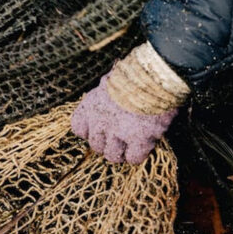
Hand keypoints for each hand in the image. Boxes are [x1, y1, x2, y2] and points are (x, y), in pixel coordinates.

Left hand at [70, 42, 188, 163]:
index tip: (102, 131)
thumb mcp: (111, 83)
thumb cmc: (135, 76)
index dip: (91, 132)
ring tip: (133, 145)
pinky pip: (133, 158)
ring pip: (112, 156)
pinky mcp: (137, 138)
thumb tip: (107, 102)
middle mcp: (99, 121)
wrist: (153, 75)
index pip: (79, 129)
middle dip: (108, 144)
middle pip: (96, 146)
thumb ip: (104, 98)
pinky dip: (138, 155)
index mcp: (90, 105)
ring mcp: (117, 131)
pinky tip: (145, 146)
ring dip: (122, 153)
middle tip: (122, 139)